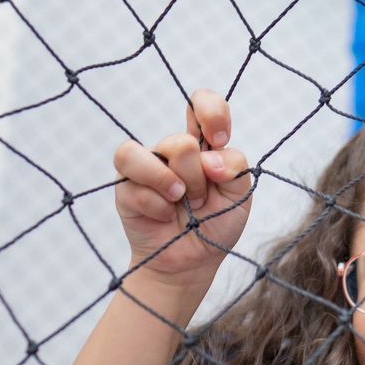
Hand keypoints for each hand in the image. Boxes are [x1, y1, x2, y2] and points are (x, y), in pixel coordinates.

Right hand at [113, 89, 251, 283]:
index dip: (211, 112)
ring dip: (177, 184)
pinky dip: (158, 206)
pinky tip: (164, 217)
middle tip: (201, 202)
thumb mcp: (240, 195)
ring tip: (181, 203)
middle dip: (199, 180)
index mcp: (203, 145)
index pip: (202, 103)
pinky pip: (139, 185)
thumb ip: (235, 167)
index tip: (220, 140)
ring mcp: (145, 165)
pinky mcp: (125, 187)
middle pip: (183, 142)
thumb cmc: (216, 223)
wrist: (193, 261)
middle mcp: (172, 150)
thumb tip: (210, 158)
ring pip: (158, 152)